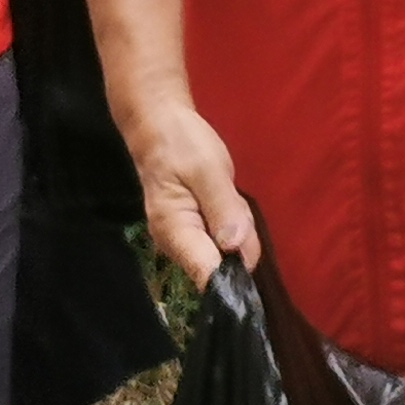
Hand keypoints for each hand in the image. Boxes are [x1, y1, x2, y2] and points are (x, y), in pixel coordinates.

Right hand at [124, 95, 255, 284]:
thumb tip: (236, 248)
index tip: (246, 245)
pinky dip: (232, 221)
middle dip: (241, 238)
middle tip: (230, 199)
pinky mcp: (195, 234)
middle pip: (225, 265)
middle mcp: (177, 247)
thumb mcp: (207, 170)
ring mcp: (186, 242)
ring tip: (223, 193)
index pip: (208, 276)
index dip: (234, 274)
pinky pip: (225, 239)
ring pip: (229, 252)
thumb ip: (223, 209)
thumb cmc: (179, 144)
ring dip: (238, 226)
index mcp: (175, 233)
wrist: (158, 128)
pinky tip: (223, 198)